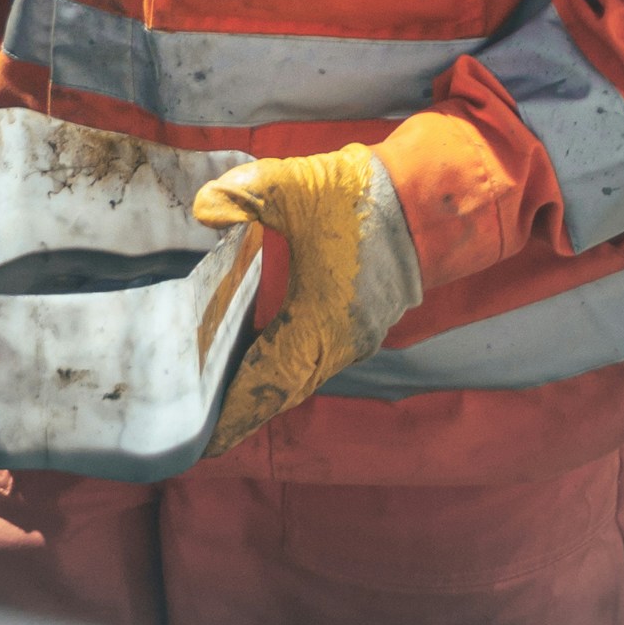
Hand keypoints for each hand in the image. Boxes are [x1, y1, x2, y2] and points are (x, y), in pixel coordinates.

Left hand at [189, 146, 422, 455]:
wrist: (425, 197)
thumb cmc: (361, 196)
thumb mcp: (296, 184)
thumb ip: (245, 195)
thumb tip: (203, 211)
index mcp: (322, 320)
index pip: (269, 379)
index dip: (237, 409)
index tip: (205, 440)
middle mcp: (340, 342)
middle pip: (283, 390)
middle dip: (243, 410)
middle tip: (198, 424)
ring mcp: (353, 337)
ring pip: (300, 378)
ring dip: (263, 389)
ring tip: (218, 398)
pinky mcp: (358, 325)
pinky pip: (313, 360)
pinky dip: (282, 368)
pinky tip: (256, 358)